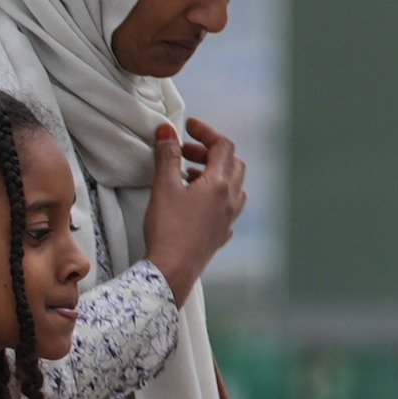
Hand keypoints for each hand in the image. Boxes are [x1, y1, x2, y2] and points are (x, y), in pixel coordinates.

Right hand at [143, 115, 249, 287]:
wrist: (171, 271)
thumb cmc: (168, 229)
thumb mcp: (163, 187)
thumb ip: (167, 156)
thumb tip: (167, 130)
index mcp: (219, 184)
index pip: (223, 145)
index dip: (206, 131)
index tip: (188, 127)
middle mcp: (230, 200)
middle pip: (233, 164)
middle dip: (210, 152)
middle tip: (185, 152)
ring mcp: (227, 220)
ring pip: (234, 187)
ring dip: (216, 175)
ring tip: (190, 176)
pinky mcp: (219, 236)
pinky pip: (227, 209)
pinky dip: (216, 198)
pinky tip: (198, 204)